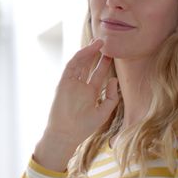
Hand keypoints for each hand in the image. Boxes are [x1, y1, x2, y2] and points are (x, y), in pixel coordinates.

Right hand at [34, 39, 119, 170]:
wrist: (66, 134)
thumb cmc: (83, 127)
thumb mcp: (103, 112)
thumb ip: (111, 97)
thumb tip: (114, 80)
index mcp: (89, 94)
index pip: (97, 75)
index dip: (104, 65)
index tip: (111, 55)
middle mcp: (80, 86)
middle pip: (89, 66)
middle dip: (96, 55)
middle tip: (104, 43)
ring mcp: (71, 84)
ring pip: (80, 63)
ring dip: (88, 52)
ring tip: (98, 42)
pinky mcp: (63, 82)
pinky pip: (71, 66)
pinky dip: (79, 57)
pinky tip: (88, 50)